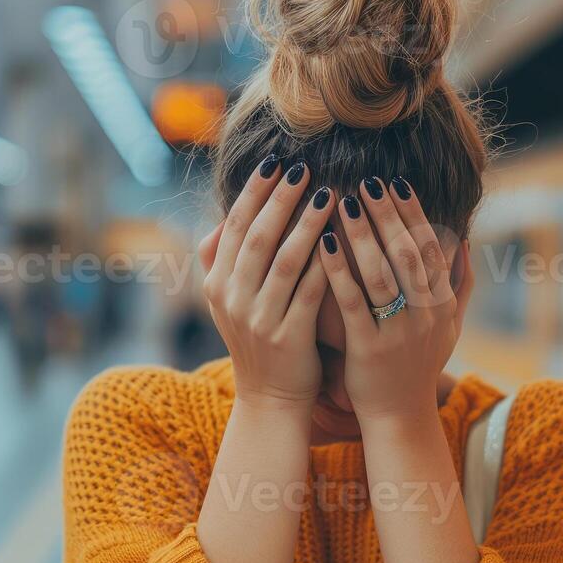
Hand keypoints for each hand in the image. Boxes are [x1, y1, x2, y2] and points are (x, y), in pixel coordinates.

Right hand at [199, 157, 333, 408]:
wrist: (270, 400)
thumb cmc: (259, 341)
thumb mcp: (228, 303)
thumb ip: (222, 262)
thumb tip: (222, 220)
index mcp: (217, 285)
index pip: (235, 227)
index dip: (254, 192)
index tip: (275, 162)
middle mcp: (232, 299)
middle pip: (258, 237)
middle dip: (281, 199)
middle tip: (304, 169)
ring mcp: (259, 319)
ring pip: (285, 261)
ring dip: (308, 224)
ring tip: (331, 194)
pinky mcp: (288, 337)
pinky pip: (310, 292)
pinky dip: (326, 263)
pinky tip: (345, 240)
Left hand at [317, 176, 473, 420]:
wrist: (400, 417)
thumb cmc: (419, 366)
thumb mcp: (450, 326)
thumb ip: (460, 283)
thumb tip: (464, 239)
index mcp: (443, 304)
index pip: (430, 248)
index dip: (413, 213)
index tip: (396, 181)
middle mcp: (425, 315)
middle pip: (407, 253)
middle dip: (388, 214)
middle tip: (368, 181)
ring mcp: (399, 332)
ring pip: (382, 274)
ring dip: (363, 234)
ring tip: (344, 201)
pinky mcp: (369, 349)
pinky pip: (353, 303)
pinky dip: (339, 270)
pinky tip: (323, 243)